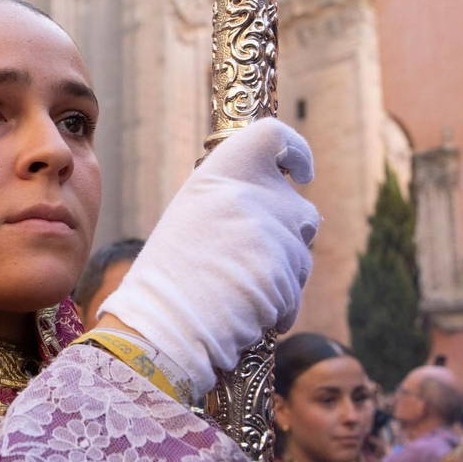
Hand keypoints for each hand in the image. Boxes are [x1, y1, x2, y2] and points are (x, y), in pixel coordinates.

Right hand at [98, 118, 318, 394]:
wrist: (161, 324)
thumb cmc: (168, 274)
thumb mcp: (192, 214)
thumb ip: (233, 199)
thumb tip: (276, 202)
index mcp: (219, 172)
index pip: (273, 136)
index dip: (297, 150)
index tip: (301, 172)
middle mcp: (250, 194)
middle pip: (299, 207)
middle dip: (291, 236)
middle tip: (255, 259)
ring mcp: (270, 235)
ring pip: (301, 254)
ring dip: (281, 275)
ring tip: (238, 293)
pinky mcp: (283, 275)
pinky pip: (295, 291)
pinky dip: (278, 306)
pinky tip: (247, 314)